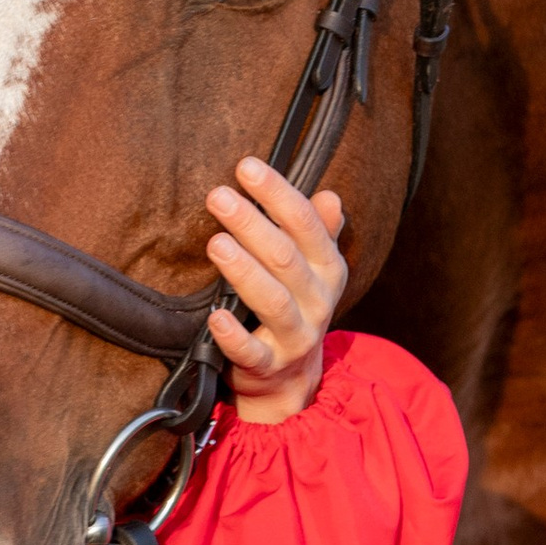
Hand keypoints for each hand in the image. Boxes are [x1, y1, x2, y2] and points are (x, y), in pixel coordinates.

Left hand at [204, 160, 346, 422]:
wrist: (291, 378)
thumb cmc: (293, 306)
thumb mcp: (312, 269)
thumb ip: (317, 232)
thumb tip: (330, 196)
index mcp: (328, 268)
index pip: (306, 224)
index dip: (277, 193)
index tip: (246, 166)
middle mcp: (318, 300)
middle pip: (285, 257)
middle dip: (251, 223)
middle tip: (218, 196)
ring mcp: (296, 335)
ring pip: (273, 300)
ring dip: (244, 270)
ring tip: (215, 243)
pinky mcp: (270, 366)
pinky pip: (252, 351)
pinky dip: (233, 335)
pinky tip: (214, 317)